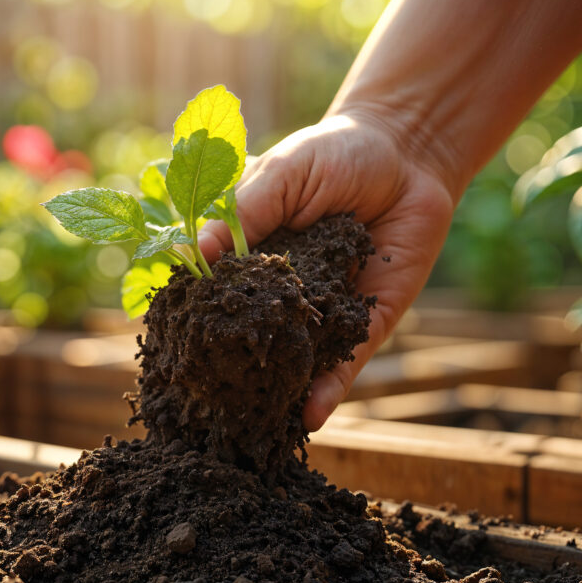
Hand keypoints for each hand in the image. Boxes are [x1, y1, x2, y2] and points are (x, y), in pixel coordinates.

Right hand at [199, 109, 455, 430]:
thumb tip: (201, 249)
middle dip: (230, 373)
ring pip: (293, 363)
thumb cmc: (336, 153)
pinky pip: (345, 364)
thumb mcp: (283, 172)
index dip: (193, 324)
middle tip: (205, 408)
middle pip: (249, 342)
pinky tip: (310, 416)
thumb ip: (246, 209)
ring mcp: (321, 314)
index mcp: (250, 259)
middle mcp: (280, 295)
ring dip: (274, 395)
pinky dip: (328, 390)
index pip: (214, 299)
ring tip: (252, 429)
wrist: (410, 155)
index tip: (170, 353)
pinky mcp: (364, 325)